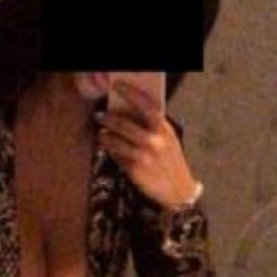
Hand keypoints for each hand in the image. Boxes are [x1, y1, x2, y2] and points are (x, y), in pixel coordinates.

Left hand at [95, 81, 199, 209]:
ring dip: (105, 135)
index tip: (118, 85)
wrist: (178, 191)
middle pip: (125, 124)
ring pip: (116, 140)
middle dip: (109, 118)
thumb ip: (153, 128)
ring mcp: (145, 155)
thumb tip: (129, 112)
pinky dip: (110, 149)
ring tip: (101, 133)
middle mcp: (156, 140)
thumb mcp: (168, 141)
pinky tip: (107, 147)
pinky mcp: (135, 168)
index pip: (147, 106)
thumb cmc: (170, 162)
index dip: (131, 94)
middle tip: (99, 115)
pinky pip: (117, 155)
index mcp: (166, 129)